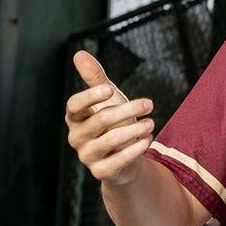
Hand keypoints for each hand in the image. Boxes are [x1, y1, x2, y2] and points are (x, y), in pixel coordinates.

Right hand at [65, 50, 154, 185]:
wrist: (124, 156)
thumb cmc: (114, 122)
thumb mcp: (107, 99)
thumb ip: (95, 78)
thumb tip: (79, 53)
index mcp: (75, 117)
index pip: (74, 105)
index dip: (90, 97)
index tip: (110, 89)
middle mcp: (76, 137)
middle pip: (100, 120)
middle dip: (128, 110)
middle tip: (150, 104)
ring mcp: (86, 155)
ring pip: (110, 140)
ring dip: (135, 129)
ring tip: (152, 123)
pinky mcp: (100, 172)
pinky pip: (117, 160)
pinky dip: (135, 149)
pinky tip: (147, 140)